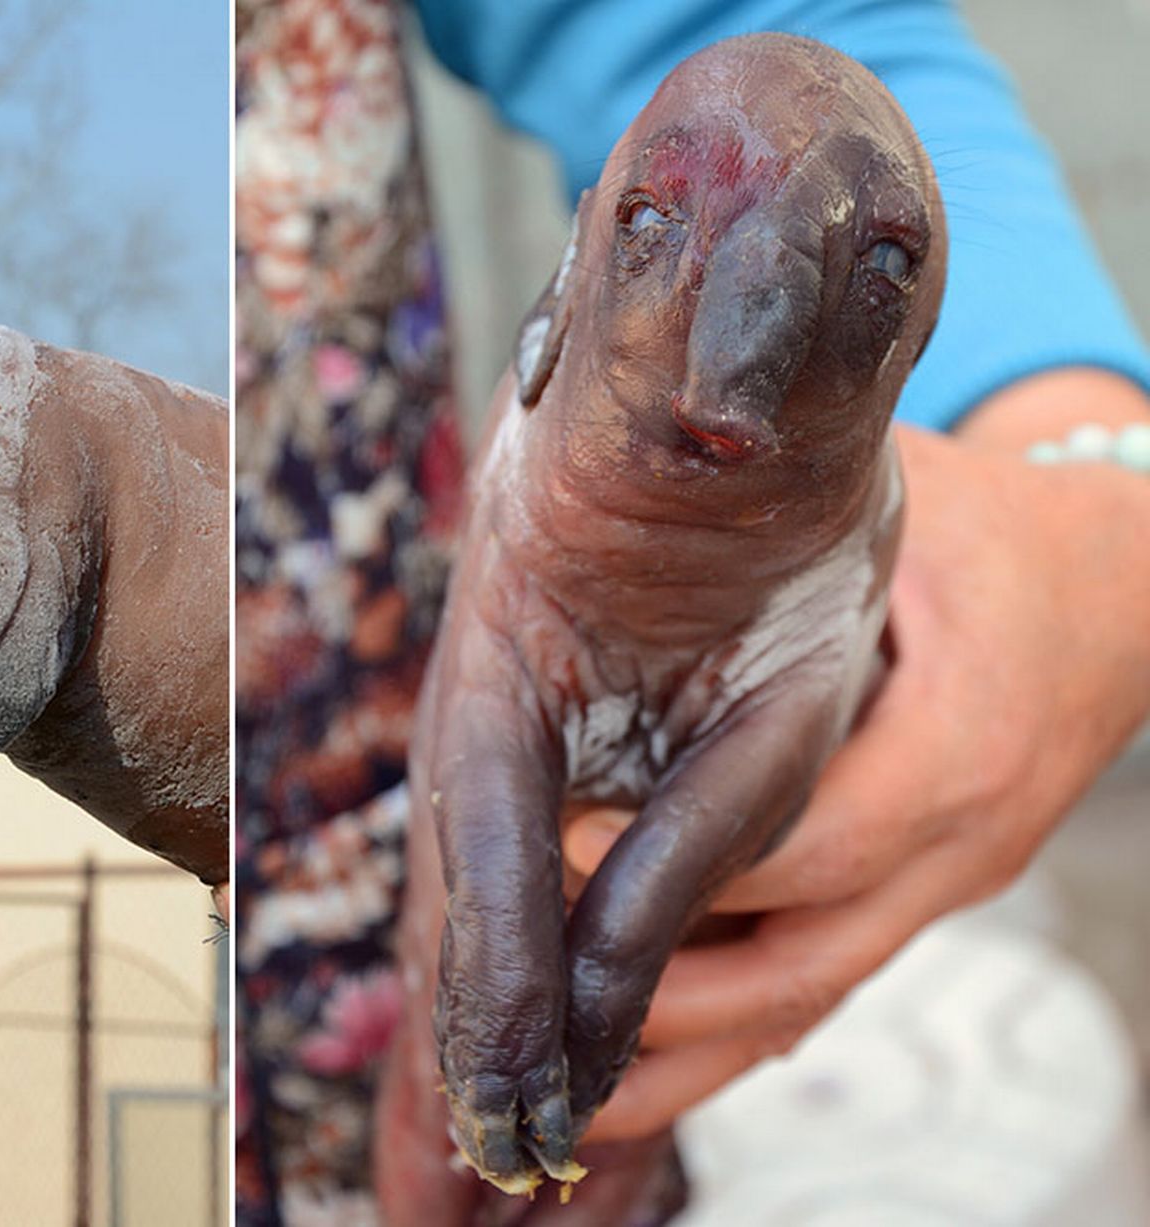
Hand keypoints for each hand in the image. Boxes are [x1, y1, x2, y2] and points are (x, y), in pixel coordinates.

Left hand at [566, 369, 1149, 1143]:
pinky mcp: (915, 903)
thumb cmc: (993, 536)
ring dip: (684, 1055)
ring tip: (569, 1094)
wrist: (1117, 593)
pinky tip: (640, 1057)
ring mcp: (940, 890)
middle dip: (658, 1010)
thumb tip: (670, 477)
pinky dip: (730, 1027)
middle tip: (534, 1013)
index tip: (556, 852)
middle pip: (795, 970)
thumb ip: (805, 529)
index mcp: (954, 754)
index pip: (802, 850)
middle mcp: (955, 849)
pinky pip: (818, 982)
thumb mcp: (910, 508)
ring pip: (803, 1004)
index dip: (674, 868)